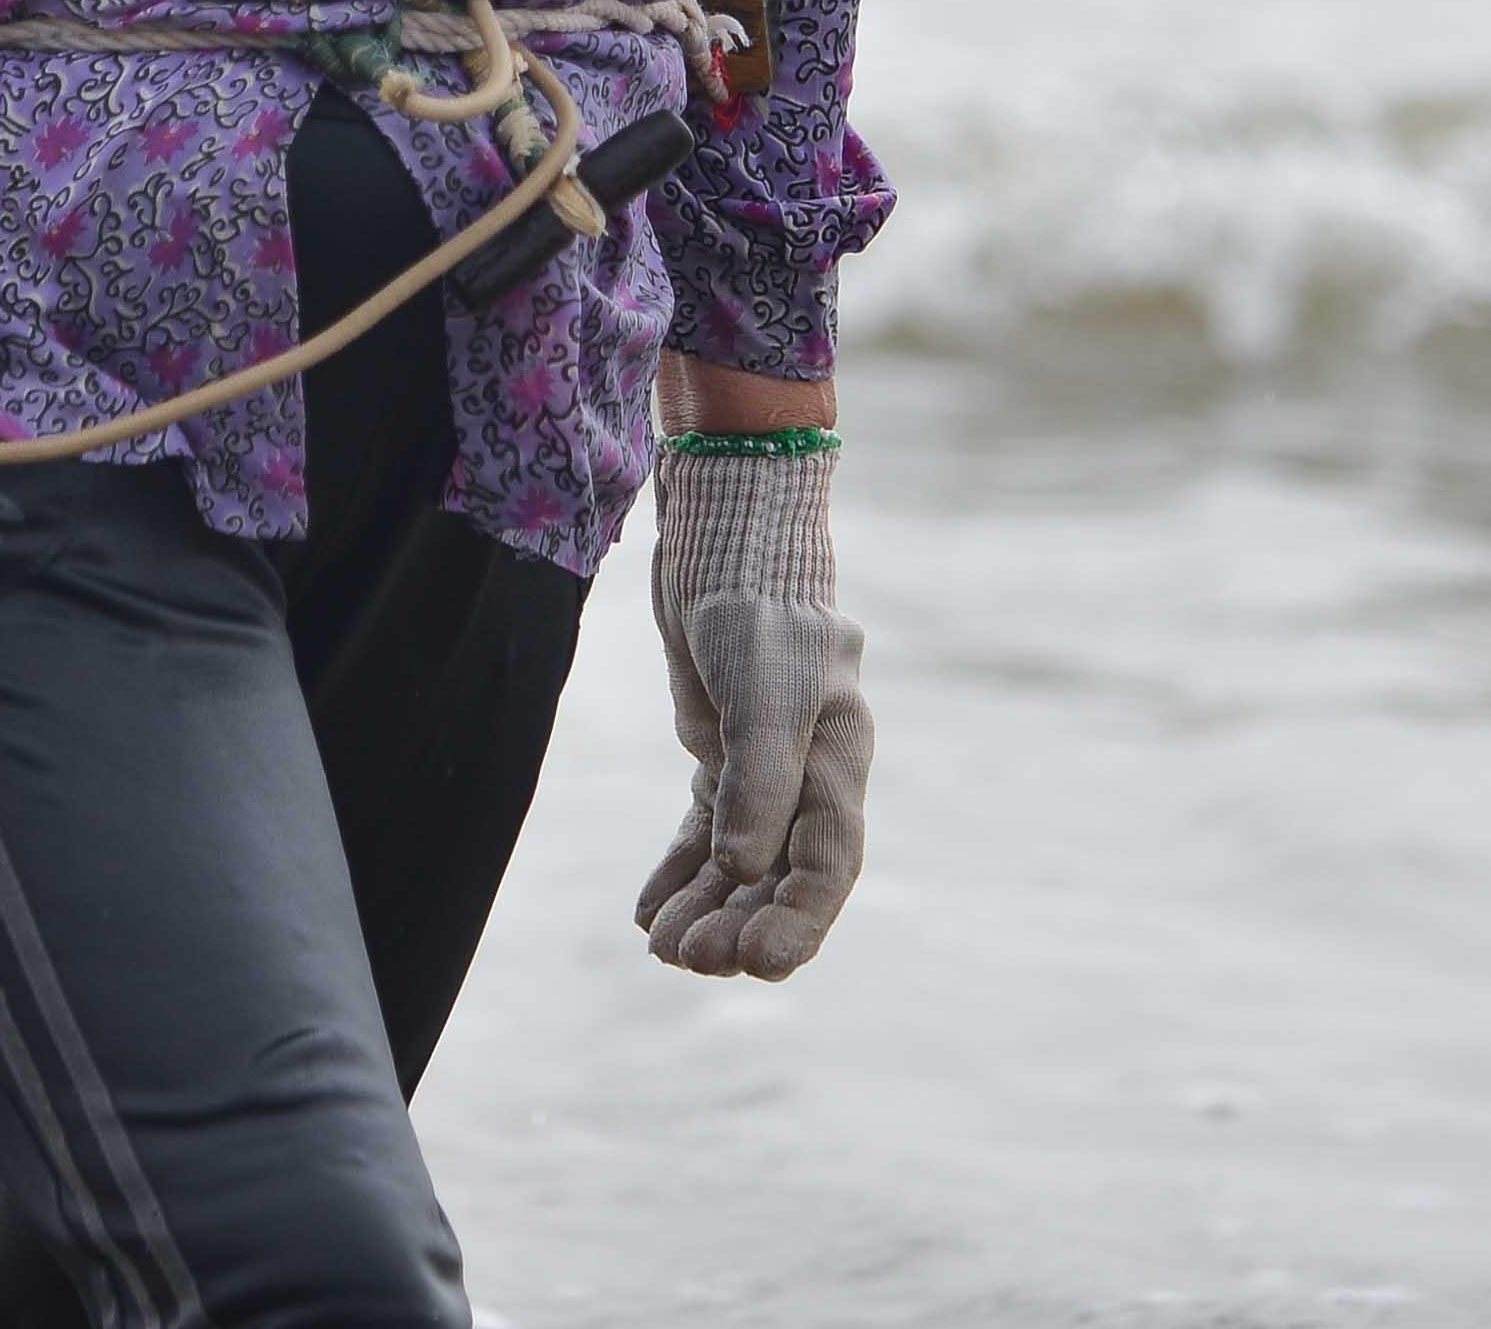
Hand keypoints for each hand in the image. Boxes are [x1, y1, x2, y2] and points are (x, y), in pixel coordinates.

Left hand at [635, 442, 868, 976]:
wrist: (724, 527)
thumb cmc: (756, 598)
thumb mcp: (763, 686)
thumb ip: (759, 778)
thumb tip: (743, 866)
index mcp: (840, 757)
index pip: (828, 862)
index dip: (799, 920)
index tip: (755, 963)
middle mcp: (808, 770)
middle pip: (781, 873)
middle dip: (741, 922)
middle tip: (687, 958)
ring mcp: (764, 764)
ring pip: (741, 860)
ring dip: (707, 906)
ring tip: (663, 946)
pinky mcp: (722, 749)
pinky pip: (707, 830)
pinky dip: (683, 871)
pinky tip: (649, 910)